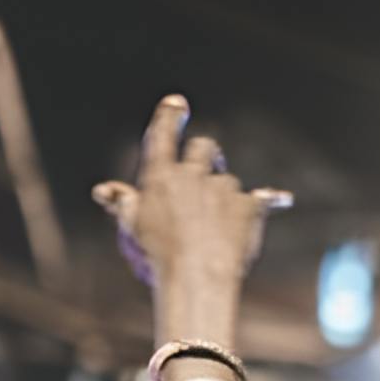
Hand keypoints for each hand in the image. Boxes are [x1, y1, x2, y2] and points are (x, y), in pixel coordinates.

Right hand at [93, 95, 290, 346]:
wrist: (197, 277)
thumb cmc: (159, 256)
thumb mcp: (133, 228)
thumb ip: (124, 203)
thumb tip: (105, 190)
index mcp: (161, 176)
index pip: (164, 135)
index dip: (170, 116)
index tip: (177, 103)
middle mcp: (192, 174)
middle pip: (204, 148)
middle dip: (205, 155)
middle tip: (204, 173)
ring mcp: (222, 188)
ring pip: (227, 180)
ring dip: (224, 194)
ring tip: (217, 225)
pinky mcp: (248, 204)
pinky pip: (261, 198)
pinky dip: (263, 203)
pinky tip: (274, 205)